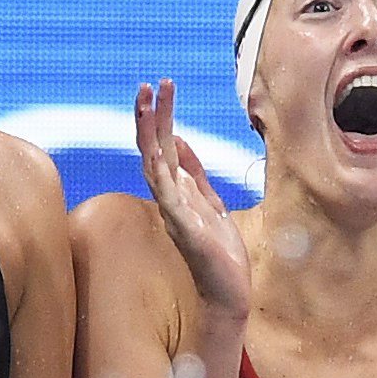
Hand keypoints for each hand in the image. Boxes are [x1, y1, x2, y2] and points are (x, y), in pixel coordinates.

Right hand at [137, 80, 251, 321]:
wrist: (228, 292)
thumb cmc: (220, 253)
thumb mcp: (212, 203)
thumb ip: (196, 174)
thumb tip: (179, 140)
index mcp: (177, 192)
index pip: (162, 147)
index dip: (159, 117)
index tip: (160, 87)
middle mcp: (169, 199)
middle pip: (153, 150)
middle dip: (150, 117)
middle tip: (148, 85)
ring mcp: (174, 213)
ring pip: (154, 166)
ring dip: (151, 134)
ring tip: (148, 103)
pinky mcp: (185, 229)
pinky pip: (169, 197)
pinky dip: (163, 174)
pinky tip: (161, 150)